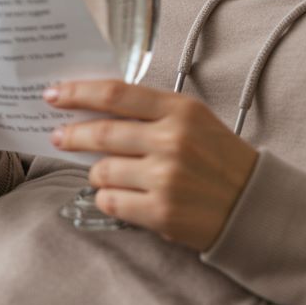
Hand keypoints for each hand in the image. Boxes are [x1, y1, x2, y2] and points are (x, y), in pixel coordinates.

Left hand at [44, 80, 257, 251]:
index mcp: (180, 110)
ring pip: (101, 172)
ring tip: (110, 173)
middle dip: (71, 135)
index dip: (78, 92)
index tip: (54, 93)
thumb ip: (152, 112)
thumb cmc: (218, 158)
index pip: (116, 94)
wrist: (251, 203)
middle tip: (59, 136)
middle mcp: (172, 140)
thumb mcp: (194, 120)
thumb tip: (95, 109)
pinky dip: (109, 199)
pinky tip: (123, 195)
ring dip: (98, 173)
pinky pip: (111, 202)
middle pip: (101, 133)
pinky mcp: (160, 212)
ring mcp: (166, 177)